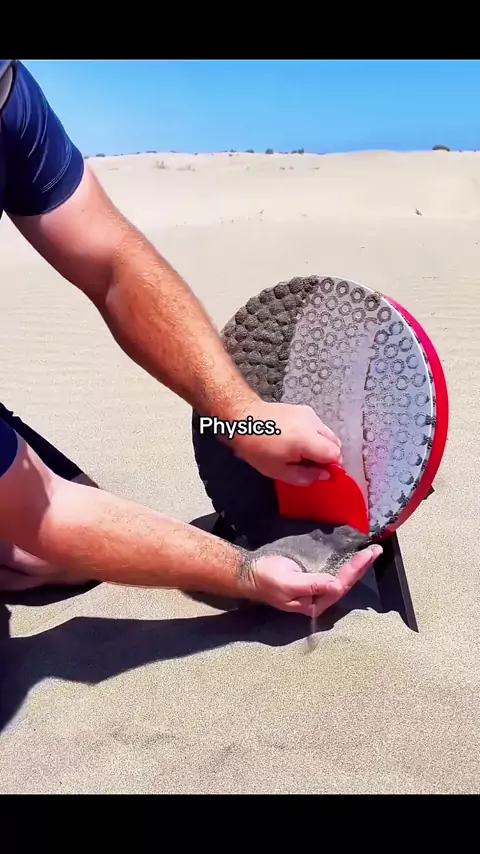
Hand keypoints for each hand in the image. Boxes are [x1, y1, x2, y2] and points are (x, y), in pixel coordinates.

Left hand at [232, 400, 341, 485]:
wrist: (244, 419)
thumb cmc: (257, 448)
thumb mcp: (278, 471)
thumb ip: (305, 476)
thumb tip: (325, 475)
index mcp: (306, 440)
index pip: (335, 454)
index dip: (332, 466)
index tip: (321, 473)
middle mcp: (312, 423)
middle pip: (335, 442)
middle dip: (328, 456)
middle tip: (312, 465)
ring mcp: (309, 414)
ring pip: (328, 433)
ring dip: (322, 445)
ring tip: (303, 452)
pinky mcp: (304, 409)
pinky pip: (318, 426)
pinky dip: (315, 436)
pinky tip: (297, 440)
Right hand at [248, 544, 381, 616]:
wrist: (249, 573)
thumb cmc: (267, 579)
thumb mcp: (288, 582)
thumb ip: (312, 584)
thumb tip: (336, 585)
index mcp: (314, 604)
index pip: (340, 586)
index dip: (355, 570)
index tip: (367, 555)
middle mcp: (319, 598)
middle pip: (345, 583)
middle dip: (362, 567)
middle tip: (376, 551)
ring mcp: (316, 589)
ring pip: (342, 578)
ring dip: (358, 566)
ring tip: (372, 553)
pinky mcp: (313, 579)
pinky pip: (334, 571)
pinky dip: (346, 563)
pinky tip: (354, 557)